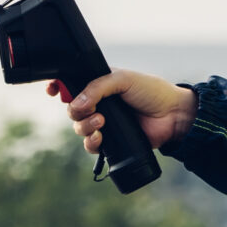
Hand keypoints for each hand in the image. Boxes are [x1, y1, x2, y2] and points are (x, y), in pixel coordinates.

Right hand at [49, 70, 197, 152]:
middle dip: (75, 111)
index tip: (53, 91)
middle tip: (91, 109)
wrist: (173, 115)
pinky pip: (91, 146)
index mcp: (100, 85)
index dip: (58, 87)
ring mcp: (105, 123)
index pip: (72, 84)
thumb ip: (97, 87)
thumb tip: (75, 104)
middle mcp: (100, 104)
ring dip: (84, 126)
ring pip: (79, 129)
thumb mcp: (122, 79)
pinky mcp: (112, 142)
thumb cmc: (152, 92)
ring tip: (101, 121)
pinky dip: (91, 143)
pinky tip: (101, 138)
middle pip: (72, 110)